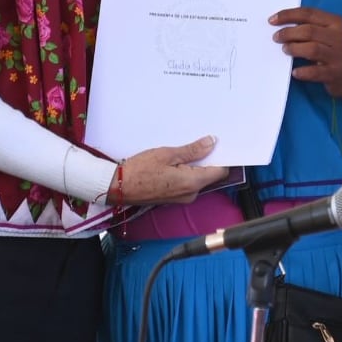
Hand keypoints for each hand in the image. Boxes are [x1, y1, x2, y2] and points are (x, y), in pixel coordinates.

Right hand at [113, 136, 228, 204]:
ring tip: (178, 153)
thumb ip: (192, 150)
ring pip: (197, 178)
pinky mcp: (174, 198)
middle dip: (204, 159)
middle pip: (209, 174)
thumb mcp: (167, 154)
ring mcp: (182, 198)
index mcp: (192, 182)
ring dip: (192, 166)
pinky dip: (184, 172)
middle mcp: (191, 193)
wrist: (119, 187)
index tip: (218, 145)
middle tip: (194, 143)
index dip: (221, 157)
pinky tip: (172, 163)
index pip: (220, 171)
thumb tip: (211, 143)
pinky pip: (186, 183)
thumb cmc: (139, 171)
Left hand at [269, 6, 341, 100]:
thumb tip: (283, 25)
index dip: (288, 15)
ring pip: (312, 49)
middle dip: (288, 33)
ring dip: (294, 48)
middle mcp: (339, 37)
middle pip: (308, 30)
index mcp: (336, 22)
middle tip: (276, 37)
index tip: (272, 20)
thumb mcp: (331, 33)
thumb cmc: (338, 50)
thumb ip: (312, 27)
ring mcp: (338, 56)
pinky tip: (295, 72)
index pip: (309, 13)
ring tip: (285, 50)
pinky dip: (302, 71)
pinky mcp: (335, 74)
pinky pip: (315, 72)